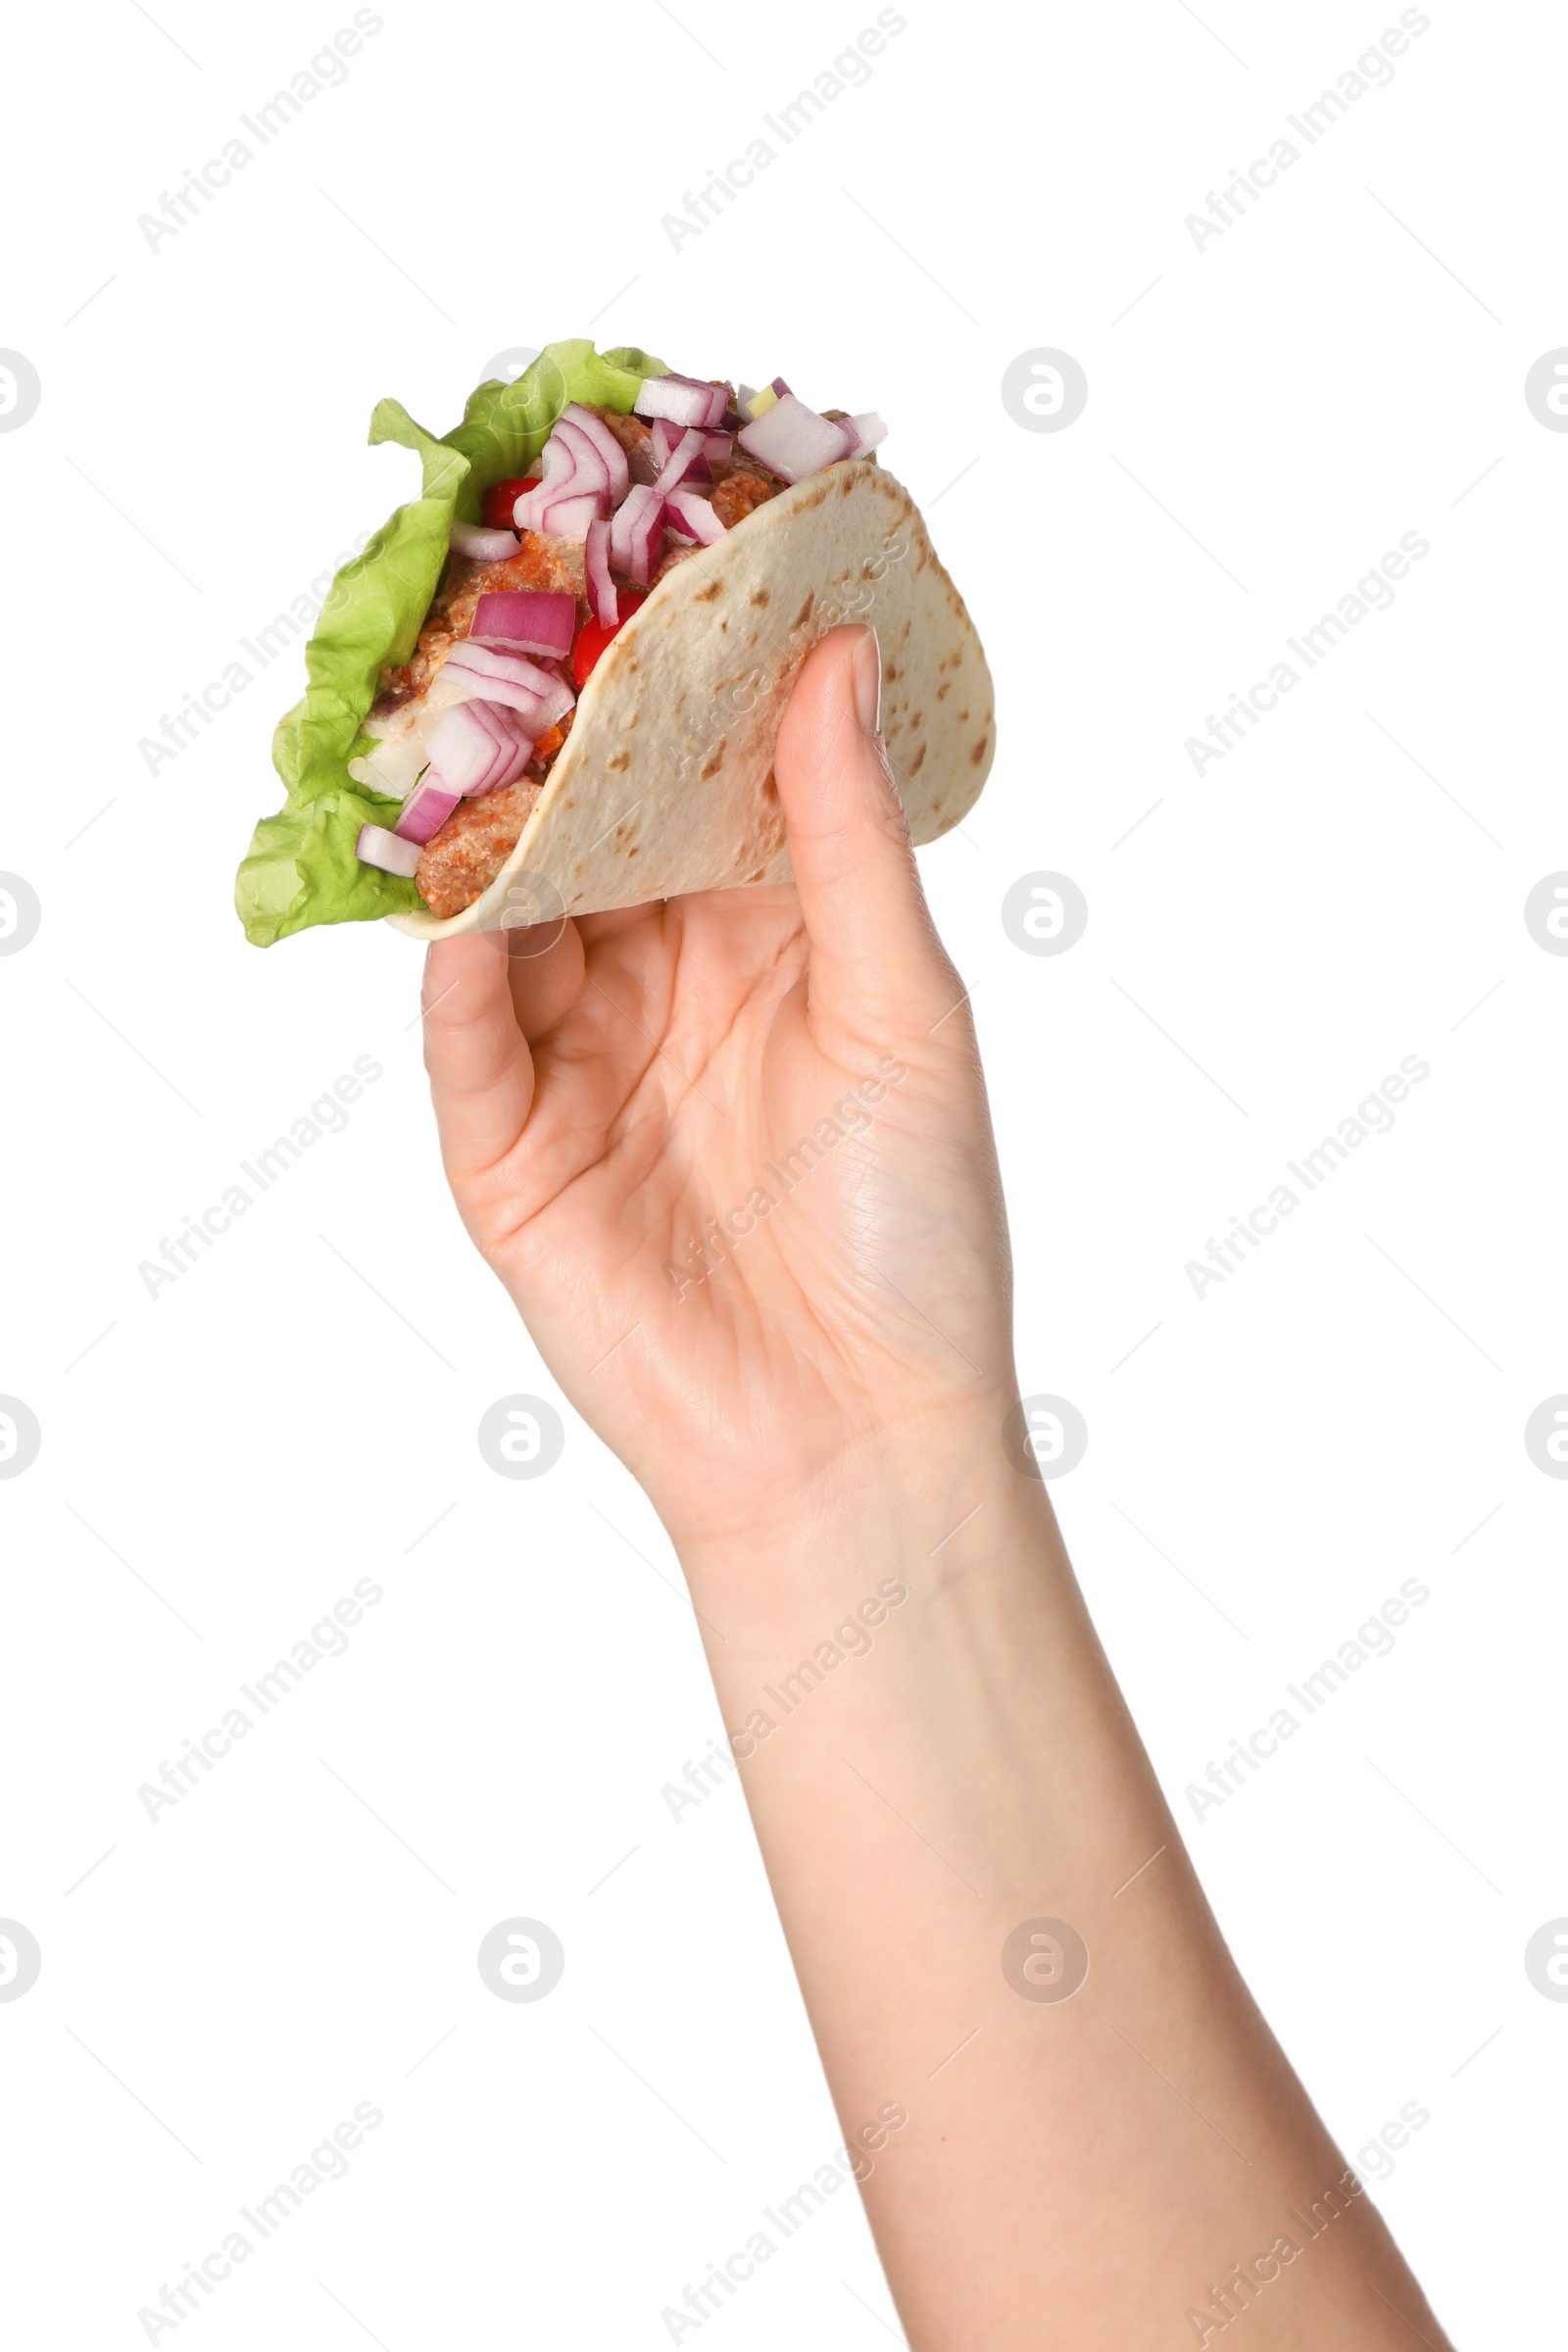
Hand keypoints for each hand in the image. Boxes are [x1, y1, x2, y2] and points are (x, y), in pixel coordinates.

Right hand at [421, 626, 1013, 1568]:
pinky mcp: (509, 1155)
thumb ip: (847, 840)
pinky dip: (457, 970)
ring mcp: (577, 1068)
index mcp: (771, 945)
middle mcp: (664, 988)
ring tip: (467, 724)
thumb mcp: (903, 1011)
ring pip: (513, 920)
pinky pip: (468, 1041)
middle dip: (560, 741)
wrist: (856, 1437)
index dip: (679, 691)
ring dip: (492, 834)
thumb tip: (835, 656)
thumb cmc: (915, 1231)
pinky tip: (455, 898)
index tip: (655, 566)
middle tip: (522, 610)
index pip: (702, 789)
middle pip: (592, 839)